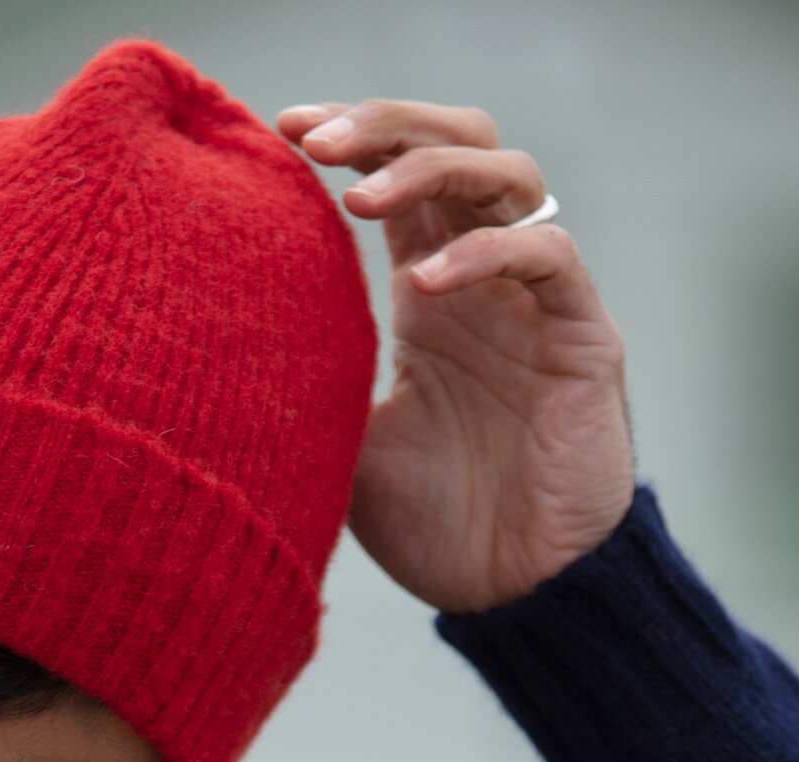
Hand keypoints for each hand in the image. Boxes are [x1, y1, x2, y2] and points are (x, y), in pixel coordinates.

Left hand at [278, 98, 636, 613]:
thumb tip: (216, 358)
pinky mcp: (583, 336)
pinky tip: (425, 281)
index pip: (396, 176)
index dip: (348, 137)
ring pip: (506, 173)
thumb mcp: (343, 449)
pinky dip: (485, 252)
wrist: (514, 599)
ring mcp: (536, 301)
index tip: (279, 129)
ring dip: (429, 168)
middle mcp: (483, 280)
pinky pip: (546, 255)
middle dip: (384, 125)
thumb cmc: (438, 530)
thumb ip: (307, 387)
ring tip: (358, 200)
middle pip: (453, 142)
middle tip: (314, 139)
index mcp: (428, 293)